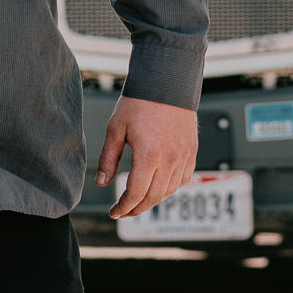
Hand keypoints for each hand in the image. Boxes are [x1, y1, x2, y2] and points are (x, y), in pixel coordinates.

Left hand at [97, 96, 197, 219]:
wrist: (167, 81)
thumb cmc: (140, 101)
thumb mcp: (116, 128)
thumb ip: (108, 158)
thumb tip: (101, 182)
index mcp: (148, 154)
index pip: (136, 193)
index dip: (124, 207)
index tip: (114, 212)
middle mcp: (170, 158)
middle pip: (153, 197)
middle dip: (136, 209)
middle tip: (124, 212)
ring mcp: (184, 155)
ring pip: (169, 190)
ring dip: (153, 200)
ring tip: (139, 200)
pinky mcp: (192, 150)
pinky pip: (183, 179)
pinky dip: (170, 188)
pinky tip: (159, 186)